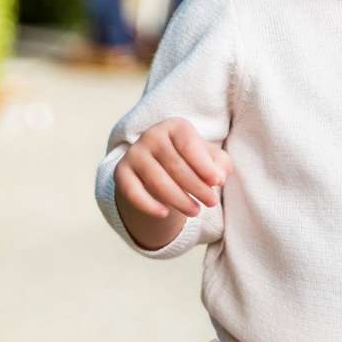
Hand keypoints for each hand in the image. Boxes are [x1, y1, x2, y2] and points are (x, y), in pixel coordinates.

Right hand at [116, 119, 228, 241]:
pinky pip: (132, 191)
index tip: (218, 183)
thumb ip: (220, 164)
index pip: (189, 145)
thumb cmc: (192, 160)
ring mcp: (134, 153)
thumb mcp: (210, 159)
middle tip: (212, 203)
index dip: (204, 165)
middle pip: (175, 165)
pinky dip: (147, 205)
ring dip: (178, 199)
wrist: (160, 166)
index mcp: (175, 127)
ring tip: (195, 211)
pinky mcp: (121, 172)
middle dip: (196, 187)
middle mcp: (151, 135)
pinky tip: (164, 214)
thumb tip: (219, 176)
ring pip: (157, 181)